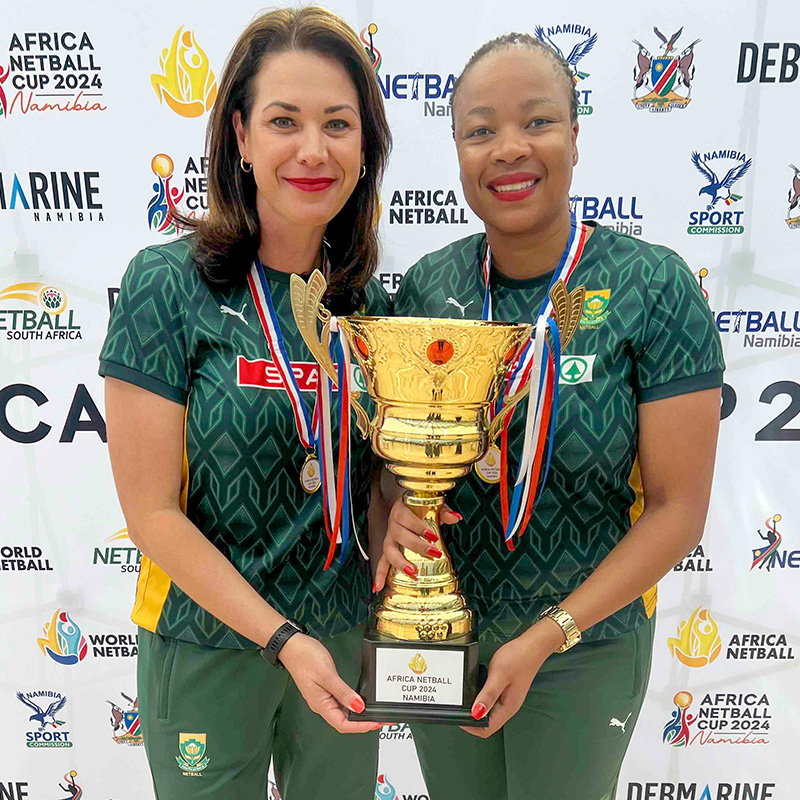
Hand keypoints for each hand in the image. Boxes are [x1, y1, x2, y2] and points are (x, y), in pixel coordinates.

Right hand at [278, 633, 381, 732]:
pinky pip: (340, 701)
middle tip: (380, 718)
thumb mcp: (327, 675)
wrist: (292, 646)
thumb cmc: (305, 658)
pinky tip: (360, 701)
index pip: (343, 724)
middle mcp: (321, 704)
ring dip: (358, 714)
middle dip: (363, 722)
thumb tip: (358, 707)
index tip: (375, 723)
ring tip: (373, 712)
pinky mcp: (325, 689)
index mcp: (320, 705)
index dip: (360, 726)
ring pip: (343, 712)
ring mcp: (323, 697)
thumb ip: (343, 692)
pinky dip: (352, 703)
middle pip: (344, 721)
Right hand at [373, 498, 461, 590]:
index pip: (407, 518)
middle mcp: (392, 524)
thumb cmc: (419, 508)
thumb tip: (455, 518)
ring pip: (389, 550)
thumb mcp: (431, 505)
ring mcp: (389, 538)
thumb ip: (443, 511)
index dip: (419, 527)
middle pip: (400, 535)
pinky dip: (380, 574)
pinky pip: (382, 562)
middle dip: (416, 545)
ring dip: (398, 562)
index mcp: (401, 511)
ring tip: (410, 572)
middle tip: (433, 553)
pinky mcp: (388, 550)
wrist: (406, 506)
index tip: (433, 536)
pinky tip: (379, 586)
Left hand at [460, 621, 563, 737]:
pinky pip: (491, 699)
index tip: (459, 717)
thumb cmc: (518, 658)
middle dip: (471, 718)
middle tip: (459, 706)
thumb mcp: (499, 675)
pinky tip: (477, 687)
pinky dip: (482, 697)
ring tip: (465, 697)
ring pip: (489, 711)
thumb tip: (476, 713)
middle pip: (487, 722)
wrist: (532, 645)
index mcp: (508, 707)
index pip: (487, 729)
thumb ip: (488, 695)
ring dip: (476, 707)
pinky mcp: (506, 689)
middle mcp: (508, 706)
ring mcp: (508, 698)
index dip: (471, 727)